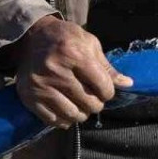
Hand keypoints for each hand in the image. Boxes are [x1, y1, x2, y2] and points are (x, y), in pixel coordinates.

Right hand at [13, 15, 132, 128]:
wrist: (32, 38)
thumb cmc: (65, 38)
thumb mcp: (89, 44)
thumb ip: (107, 67)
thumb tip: (128, 84)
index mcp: (74, 54)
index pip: (102, 86)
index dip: (109, 92)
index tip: (105, 90)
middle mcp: (56, 71)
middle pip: (89, 103)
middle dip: (97, 103)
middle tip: (94, 98)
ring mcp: (40, 86)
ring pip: (73, 115)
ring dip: (82, 114)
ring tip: (82, 105)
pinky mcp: (29, 97)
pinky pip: (53, 120)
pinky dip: (65, 120)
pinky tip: (67, 109)